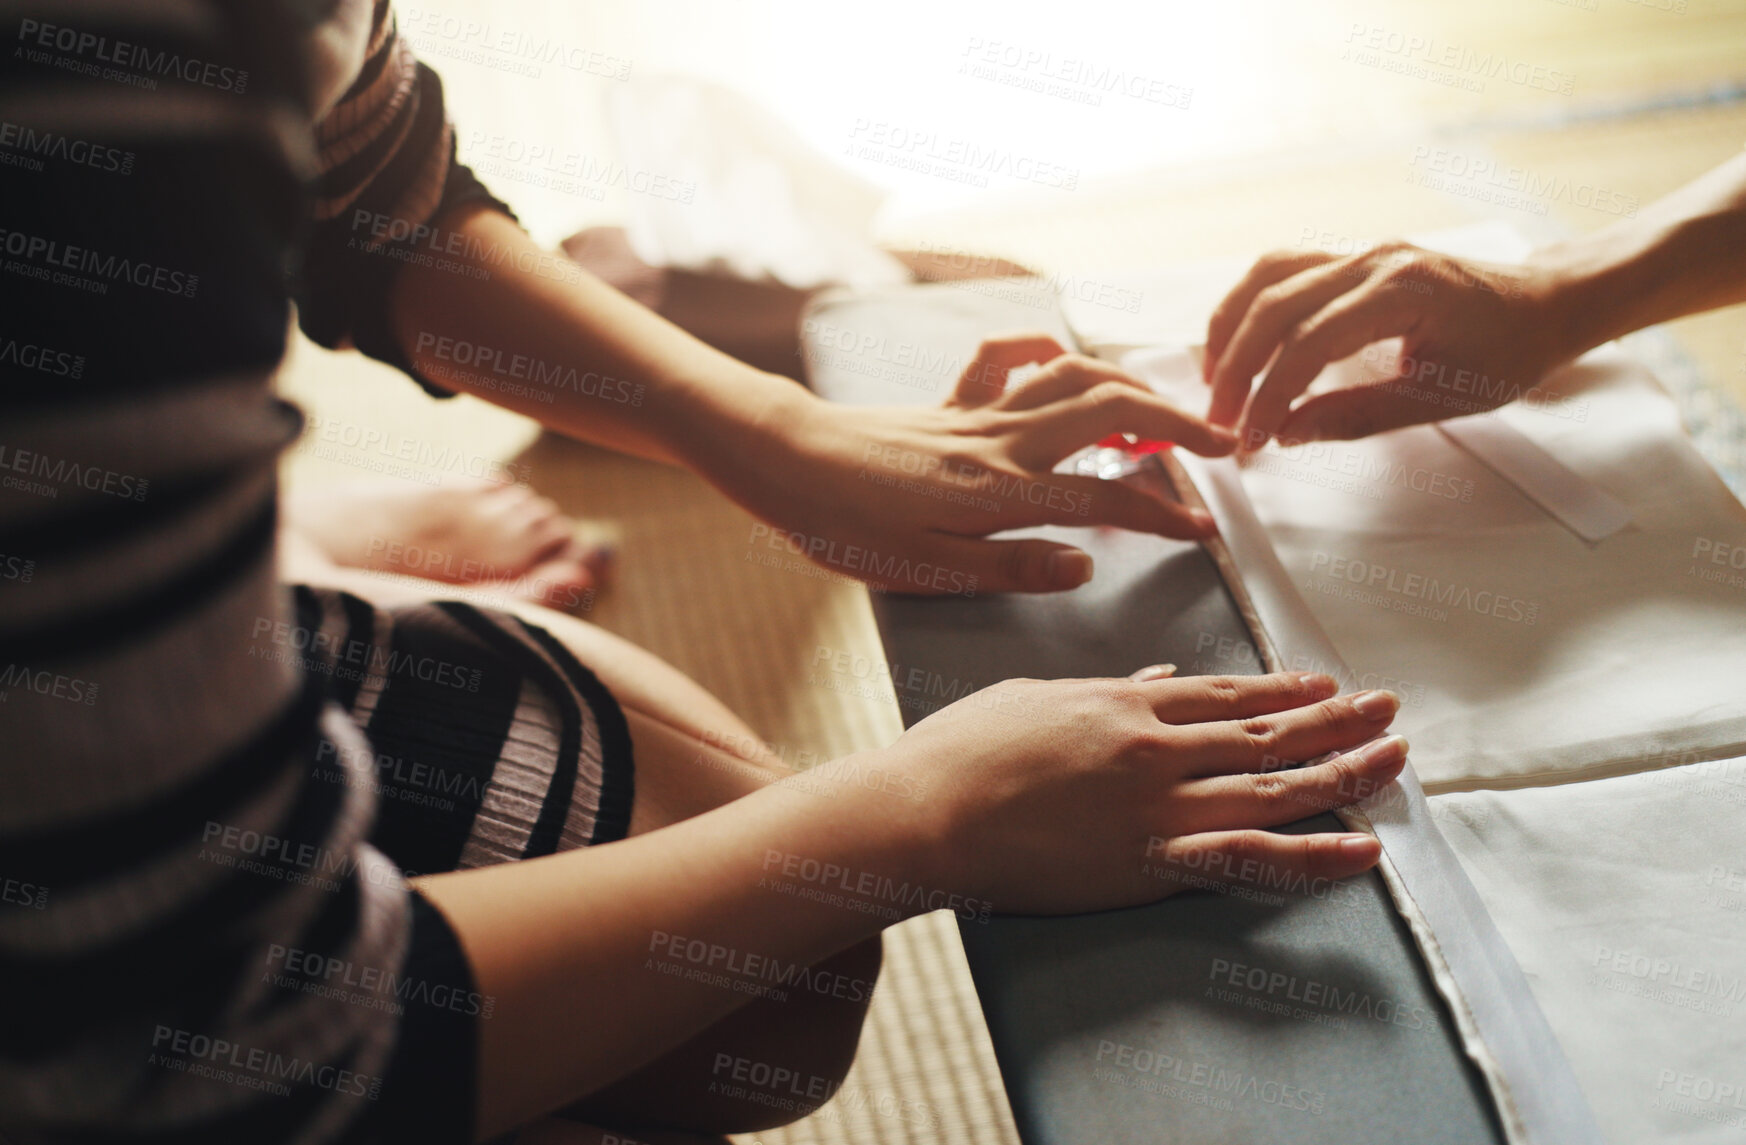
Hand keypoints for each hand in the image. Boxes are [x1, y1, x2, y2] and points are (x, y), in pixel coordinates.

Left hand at [729, 334, 1236, 594]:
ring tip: (1163, 411)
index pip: (1107, 497)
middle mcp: (1002, 440)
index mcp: (1004, 490)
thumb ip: (1012, 567)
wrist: (784, 459)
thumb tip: (1086, 565)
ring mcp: (977, 414)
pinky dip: (1041, 348)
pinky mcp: (949, 404)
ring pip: (1073, 377)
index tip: (1207, 530)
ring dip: (1128, 386)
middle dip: (1176, 423)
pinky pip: (1004, 358)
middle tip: (1221, 446)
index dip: (1164, 513)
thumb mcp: (929, 569)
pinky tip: (1061, 357)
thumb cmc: (847, 523)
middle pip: (1111, 410)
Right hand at [873, 670, 1404, 915]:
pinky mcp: (1150, 863)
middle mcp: (1156, 748)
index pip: (1228, 693)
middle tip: (1389, 709)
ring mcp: (1158, 806)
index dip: (1287, 690)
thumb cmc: (960, 752)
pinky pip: (1250, 859)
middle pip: (1268, 734)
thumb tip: (1157, 678)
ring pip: (1276, 788)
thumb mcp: (1034, 698)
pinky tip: (1363, 850)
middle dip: (1336, 721)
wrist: (922, 813)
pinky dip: (1315, 857)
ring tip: (1396, 761)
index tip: (1327, 684)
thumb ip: (1104, 689)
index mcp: (1124, 702)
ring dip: (1345, 773)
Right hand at [1202, 242, 1571, 447]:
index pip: (1310, 342)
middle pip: (1275, 306)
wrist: (1544, 304)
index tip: (1252, 438)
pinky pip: (1282, 270)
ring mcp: (1359, 252)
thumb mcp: (1442, 397)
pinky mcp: (1350, 258)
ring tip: (1216, 381)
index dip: (1270, 394)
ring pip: (1267, 277)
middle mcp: (1373, 260)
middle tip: (1220, 420)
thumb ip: (1359, 416)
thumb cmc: (1508, 351)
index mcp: (1403, 290)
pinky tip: (1238, 344)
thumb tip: (1289, 433)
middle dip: (1237, 368)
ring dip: (1231, 328)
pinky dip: (1249, 306)